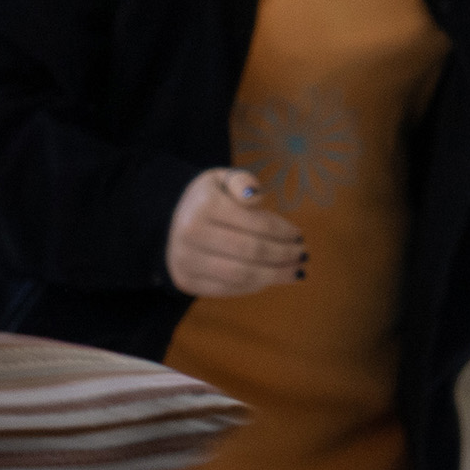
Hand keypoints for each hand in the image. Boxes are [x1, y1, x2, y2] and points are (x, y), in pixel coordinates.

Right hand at [164, 168, 305, 297]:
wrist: (167, 222)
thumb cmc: (204, 200)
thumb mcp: (221, 179)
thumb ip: (242, 182)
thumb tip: (256, 197)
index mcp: (204, 206)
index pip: (256, 224)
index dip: (283, 232)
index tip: (299, 235)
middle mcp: (191, 235)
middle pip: (251, 252)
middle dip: (284, 256)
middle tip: (302, 255)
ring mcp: (187, 261)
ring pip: (242, 276)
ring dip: (275, 276)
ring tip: (295, 272)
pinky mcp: (187, 281)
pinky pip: (228, 290)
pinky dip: (254, 286)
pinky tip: (269, 279)